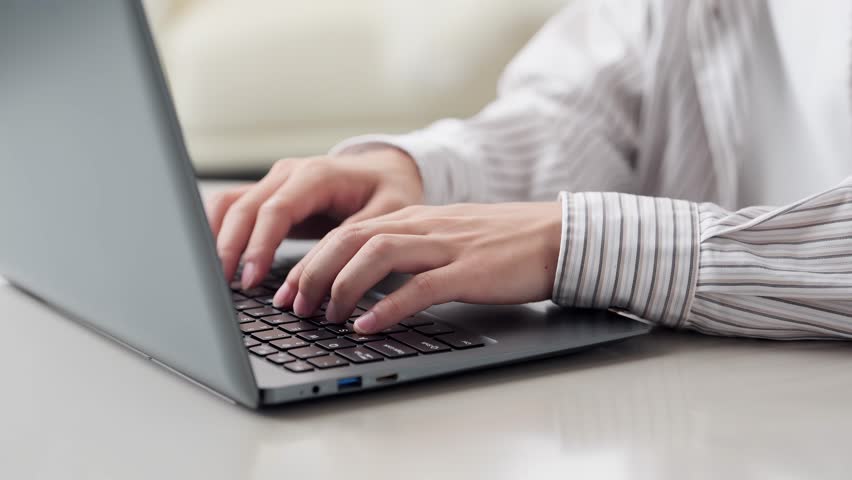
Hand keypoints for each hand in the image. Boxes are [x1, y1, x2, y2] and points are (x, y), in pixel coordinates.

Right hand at [205, 148, 422, 287]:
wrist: (385, 170)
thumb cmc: (388, 192)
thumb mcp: (383, 217)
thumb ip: (344, 246)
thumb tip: (308, 283)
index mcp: (317, 175)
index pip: (275, 210)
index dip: (259, 246)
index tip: (251, 280)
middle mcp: (289, 173)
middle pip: (243, 208)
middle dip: (230, 249)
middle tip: (226, 288)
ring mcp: (274, 181)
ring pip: (229, 205)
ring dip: (218, 240)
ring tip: (217, 279)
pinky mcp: (269, 194)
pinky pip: (233, 209)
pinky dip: (219, 232)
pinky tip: (219, 262)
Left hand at [272, 202, 562, 333]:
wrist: (557, 236)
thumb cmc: (503, 243)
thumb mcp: (447, 238)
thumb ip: (410, 251)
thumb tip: (370, 280)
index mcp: (415, 218)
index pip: (349, 231)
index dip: (312, 259)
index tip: (289, 289)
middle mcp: (424, 226)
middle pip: (351, 239)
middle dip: (313, 273)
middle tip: (292, 306)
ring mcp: (446, 246)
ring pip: (377, 255)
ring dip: (342, 286)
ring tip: (323, 317)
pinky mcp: (469, 270)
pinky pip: (419, 287)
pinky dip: (387, 306)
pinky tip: (367, 326)